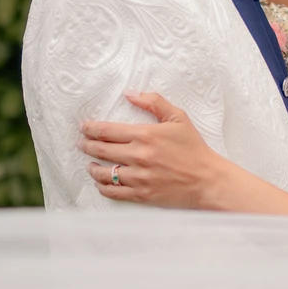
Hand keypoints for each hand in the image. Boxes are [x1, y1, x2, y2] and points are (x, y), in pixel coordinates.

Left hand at [80, 92, 232, 207]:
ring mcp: (138, 177)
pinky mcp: (141, 194)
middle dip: (87, 145)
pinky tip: (101, 183)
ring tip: (89, 165)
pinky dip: (103, 188)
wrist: (207, 180)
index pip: (107, 130)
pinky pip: (114, 192)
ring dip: (92, 168)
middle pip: (101, 150)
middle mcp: (138, 156)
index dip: (91, 128)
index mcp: (145, 135)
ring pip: (104, 173)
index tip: (84, 127)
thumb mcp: (178, 118)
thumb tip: (129, 94)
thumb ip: (153, 102)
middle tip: (81, 143)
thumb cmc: (194, 148)